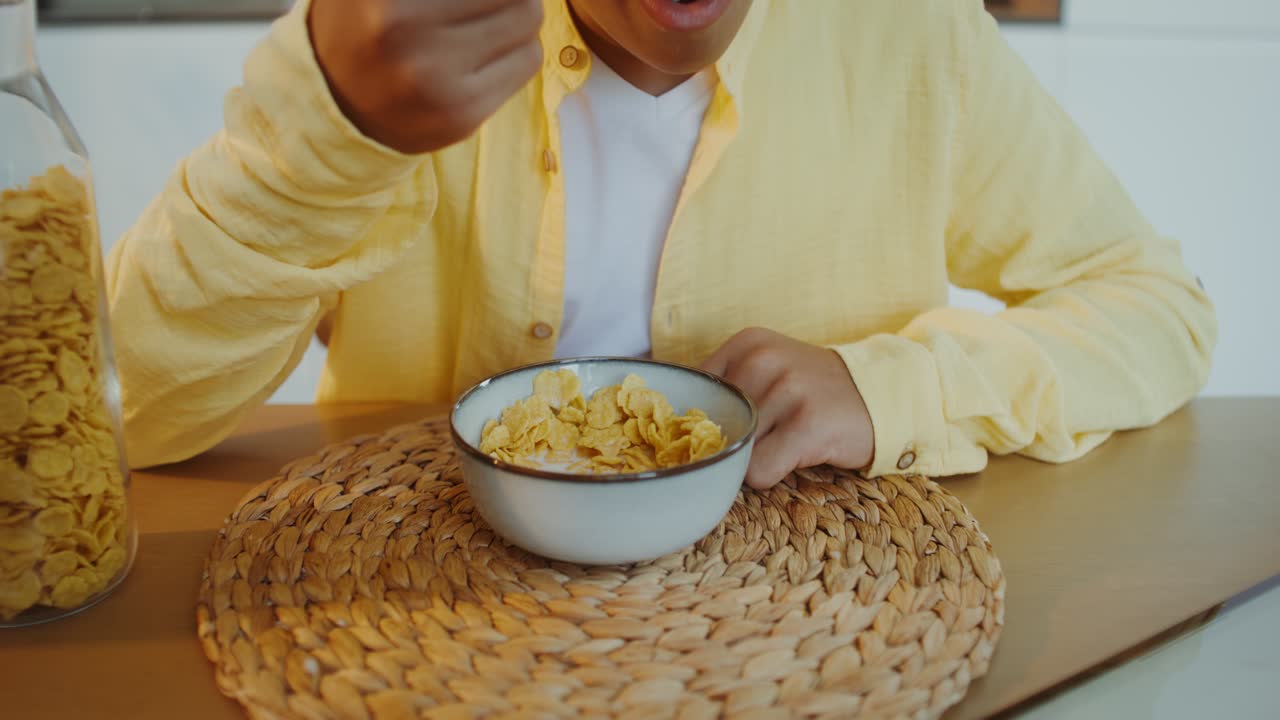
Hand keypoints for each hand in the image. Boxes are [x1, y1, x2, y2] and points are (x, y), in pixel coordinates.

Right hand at [309, 0, 543, 153]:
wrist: (336, 106)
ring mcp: (433, 76)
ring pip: (527, 18)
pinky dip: (517, 50)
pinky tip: (485, 55)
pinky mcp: (462, 113)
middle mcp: (401, 27)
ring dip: (516, 15)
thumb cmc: (365, 21)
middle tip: (482, 4)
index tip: (471, 1)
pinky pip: (528, 60)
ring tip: (484, 23)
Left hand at [702, 328, 874, 488]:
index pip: (696, 395)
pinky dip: (772, 473)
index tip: (730, 425)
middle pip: (715, 426)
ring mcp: (787, 390)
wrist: (881, 395)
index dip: (707, 419)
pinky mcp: (807, 424)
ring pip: (735, 451)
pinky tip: (798, 454)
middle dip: (735, 441)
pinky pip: (759, 470)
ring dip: (758, 457)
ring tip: (790, 439)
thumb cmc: (815, 391)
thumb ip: (727, 388)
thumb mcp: (769, 369)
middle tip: (771, 433)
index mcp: (747, 344)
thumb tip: (674, 425)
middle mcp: (763, 360)